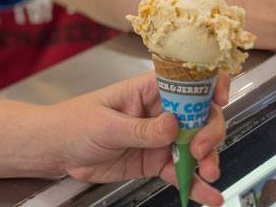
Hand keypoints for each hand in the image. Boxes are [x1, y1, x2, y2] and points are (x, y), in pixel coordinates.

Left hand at [46, 72, 228, 205]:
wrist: (55, 152)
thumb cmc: (74, 123)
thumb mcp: (105, 125)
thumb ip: (140, 128)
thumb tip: (172, 125)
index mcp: (152, 89)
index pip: (189, 80)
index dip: (210, 84)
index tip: (219, 99)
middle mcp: (164, 111)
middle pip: (202, 116)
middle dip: (209, 132)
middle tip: (200, 149)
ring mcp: (163, 138)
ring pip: (198, 145)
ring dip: (208, 159)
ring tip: (209, 174)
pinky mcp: (158, 162)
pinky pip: (182, 173)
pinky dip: (196, 185)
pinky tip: (209, 196)